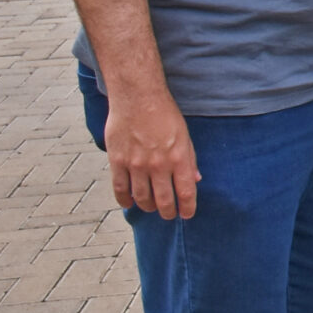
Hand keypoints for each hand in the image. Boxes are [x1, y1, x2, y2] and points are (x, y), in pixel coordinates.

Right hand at [106, 92, 199, 218]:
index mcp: (179, 158)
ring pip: (142, 198)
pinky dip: (125, 200)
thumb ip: (189, 159)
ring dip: (148, 207)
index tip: (187, 214)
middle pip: (163, 200)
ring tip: (151, 208)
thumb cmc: (164, 114)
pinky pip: (120, 189)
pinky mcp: (117, 161)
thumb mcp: (184, 136)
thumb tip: (195, 180)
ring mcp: (136, 164)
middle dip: (168, 212)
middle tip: (169, 215)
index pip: (186, 192)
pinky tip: (129, 203)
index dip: (187, 208)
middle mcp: (158, 164)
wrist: (138, 98)